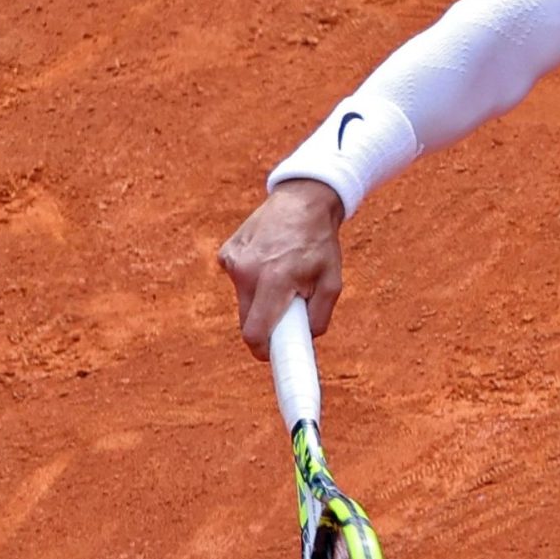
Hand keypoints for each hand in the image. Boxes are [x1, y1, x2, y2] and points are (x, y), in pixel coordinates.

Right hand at [218, 180, 345, 359]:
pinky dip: (253, 280)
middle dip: (265, 326)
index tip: (272, 357)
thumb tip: (304, 340)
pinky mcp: (226, 253)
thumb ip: (319, 317)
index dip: (263, 351)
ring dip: (260, 300)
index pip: (255, 333)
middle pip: (247, 321)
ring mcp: (233, 261)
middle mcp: (248, 272)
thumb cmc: (320, 245)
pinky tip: (269, 261)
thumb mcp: (333, 283)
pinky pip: (239, 280)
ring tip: (282, 277)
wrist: (302, 201)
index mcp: (275, 281)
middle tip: (286, 316)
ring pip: (243, 301)